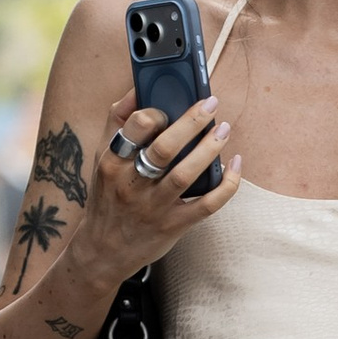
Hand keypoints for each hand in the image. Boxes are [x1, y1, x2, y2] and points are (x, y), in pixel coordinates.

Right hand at [76, 84, 241, 284]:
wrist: (103, 251)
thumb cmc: (108, 196)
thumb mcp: (102, 158)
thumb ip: (118, 120)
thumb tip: (139, 86)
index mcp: (111, 163)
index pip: (134, 129)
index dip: (156, 112)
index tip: (171, 104)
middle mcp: (131, 185)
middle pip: (164, 149)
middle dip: (191, 122)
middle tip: (211, 103)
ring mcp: (153, 208)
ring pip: (185, 175)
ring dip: (209, 149)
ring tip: (224, 129)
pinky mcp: (173, 226)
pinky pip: (206, 205)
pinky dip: (226, 184)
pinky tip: (235, 165)